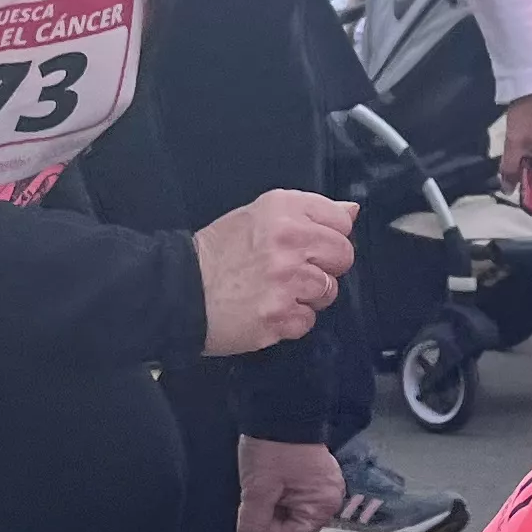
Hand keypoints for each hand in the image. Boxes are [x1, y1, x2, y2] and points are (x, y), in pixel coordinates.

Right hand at [193, 189, 354, 353]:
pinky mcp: (280, 316)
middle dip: (324, 266)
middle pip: (343, 256)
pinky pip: (308, 321)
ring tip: (276, 291)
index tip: (309, 244)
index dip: (328, 236)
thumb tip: (351, 211)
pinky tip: (268, 309)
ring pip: (328, 291)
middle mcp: (289, 241)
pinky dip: (291, 320)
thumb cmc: (218, 253)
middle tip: (294, 271)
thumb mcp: (258, 215)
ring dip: (307, 296)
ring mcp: (286, 281)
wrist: (179, 291)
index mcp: (283, 210)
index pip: (341, 221)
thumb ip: (307, 212)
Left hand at [235, 435, 346, 531]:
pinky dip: (280, 491)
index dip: (270, 530)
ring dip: (275, 503)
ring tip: (268, 480)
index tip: (260, 506)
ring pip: (291, 513)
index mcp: (323, 506)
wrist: (279, 407)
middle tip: (263, 490)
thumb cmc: (272, 448)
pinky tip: (274, 476)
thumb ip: (252, 525)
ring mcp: (324, 487)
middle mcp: (330, 500)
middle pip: (293, 528)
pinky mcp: (316, 477)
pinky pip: (295, 497)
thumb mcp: (257, 490)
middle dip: (272, 515)